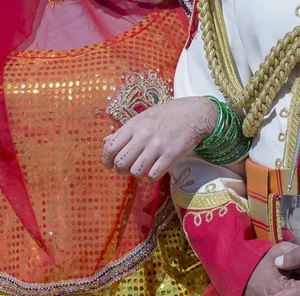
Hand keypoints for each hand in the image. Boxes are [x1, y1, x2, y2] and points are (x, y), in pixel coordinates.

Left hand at [101, 96, 216, 179]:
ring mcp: (158, 146)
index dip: (106, 160)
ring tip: (142, 169)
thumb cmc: (165, 116)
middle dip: (120, 170)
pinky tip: (155, 170)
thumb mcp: (142, 119)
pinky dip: (152, 176)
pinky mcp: (172, 155)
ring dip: (137, 174)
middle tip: (125, 170)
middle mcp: (144, 135)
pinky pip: (154, 174)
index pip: (111, 147)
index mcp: (134, 125)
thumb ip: (125, 132)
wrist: (193, 114)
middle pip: (121, 162)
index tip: (109, 165)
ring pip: (136, 171)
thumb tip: (106, 142)